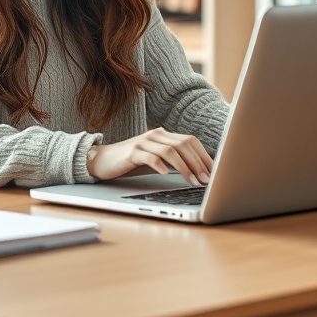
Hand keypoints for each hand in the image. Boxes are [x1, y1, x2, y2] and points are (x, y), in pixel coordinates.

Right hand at [86, 127, 212, 185]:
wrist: (103, 159)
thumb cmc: (132, 161)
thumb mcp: (156, 159)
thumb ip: (173, 159)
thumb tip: (198, 171)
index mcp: (164, 135)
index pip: (190, 140)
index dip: (204, 155)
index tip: (213, 171)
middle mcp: (156, 135)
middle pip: (183, 144)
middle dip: (198, 163)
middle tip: (206, 179)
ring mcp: (143, 142)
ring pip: (170, 151)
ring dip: (184, 167)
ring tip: (192, 181)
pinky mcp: (132, 153)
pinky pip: (149, 157)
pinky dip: (160, 165)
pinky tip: (166, 174)